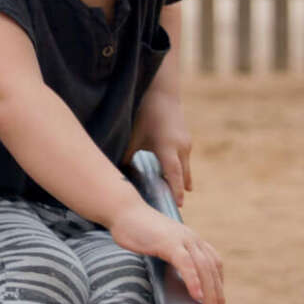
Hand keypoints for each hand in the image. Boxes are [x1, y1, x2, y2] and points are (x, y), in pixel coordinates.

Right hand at [109, 198, 225, 303]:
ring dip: (209, 291)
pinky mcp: (169, 243)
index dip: (218, 283)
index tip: (218, 302)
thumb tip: (176, 275)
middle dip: (216, 293)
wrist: (124, 211)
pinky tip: (196, 295)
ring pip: (202, 268)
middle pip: (211, 269)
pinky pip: (186, 264)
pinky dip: (193, 280)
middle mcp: (191, 239)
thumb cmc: (139, 230)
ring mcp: (181, 239)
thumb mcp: (162, 243)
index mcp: (191, 239)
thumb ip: (172, 255)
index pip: (213, 263)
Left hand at [130, 87, 193, 201]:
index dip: (176, 190)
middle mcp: (181, 147)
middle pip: (183, 175)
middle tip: (175, 209)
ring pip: (185, 169)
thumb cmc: (145, 115)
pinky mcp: (186, 141)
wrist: (162, 94)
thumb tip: (117, 173)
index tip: (178, 205)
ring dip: (181, 182)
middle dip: (179, 191)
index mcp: (167, 147)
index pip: (174, 174)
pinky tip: (174, 179)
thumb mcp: (134, 136)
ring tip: (176, 197)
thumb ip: (127, 155)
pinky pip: (184, 161)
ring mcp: (186, 144)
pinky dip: (180, 171)